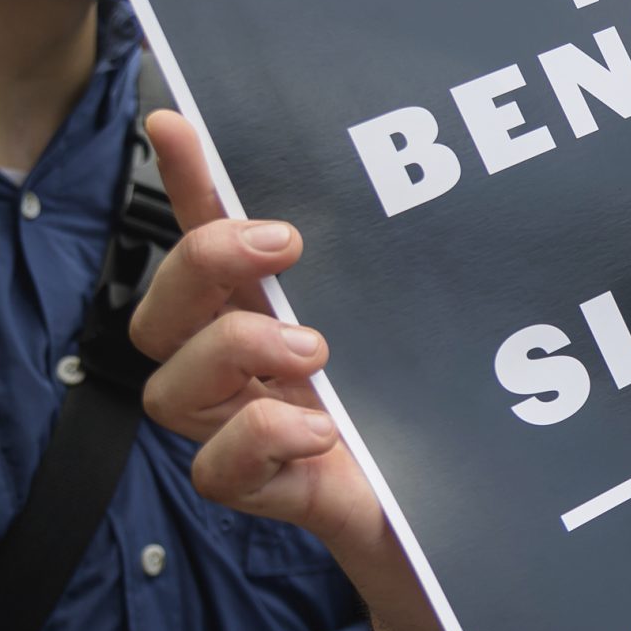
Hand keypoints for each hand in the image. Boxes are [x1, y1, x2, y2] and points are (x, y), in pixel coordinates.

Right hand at [131, 111, 405, 595]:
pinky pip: (216, 471)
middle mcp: (245, 371)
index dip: (185, 183)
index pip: (207, 239)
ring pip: (169, 391)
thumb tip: (392, 171)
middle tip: (281, 246)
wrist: (471, 509)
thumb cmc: (434, 405)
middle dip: (200, 264)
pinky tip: (316, 429)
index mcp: (269, 312)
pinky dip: (256, 440)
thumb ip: (385, 257)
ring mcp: (252, 429)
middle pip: (158, 316)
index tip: (175, 121)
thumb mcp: (415, 313)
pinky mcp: (276, 490)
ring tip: (312, 349)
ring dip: (232, 353)